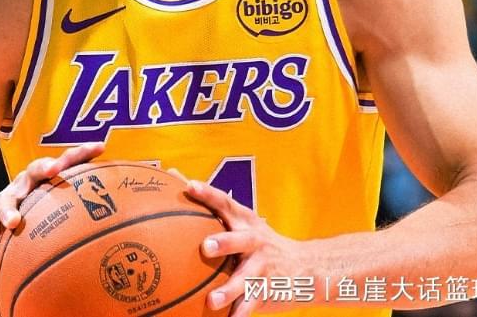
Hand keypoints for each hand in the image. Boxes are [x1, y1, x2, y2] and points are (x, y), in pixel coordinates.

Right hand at [0, 142, 104, 262]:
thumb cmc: (28, 214)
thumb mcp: (48, 208)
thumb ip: (76, 210)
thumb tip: (118, 218)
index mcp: (42, 180)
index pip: (65, 161)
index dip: (81, 153)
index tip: (100, 147)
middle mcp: (23, 185)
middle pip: (32, 171)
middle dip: (43, 168)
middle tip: (53, 170)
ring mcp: (2, 202)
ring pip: (5, 202)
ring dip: (8, 211)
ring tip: (13, 222)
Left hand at [186, 179, 298, 315]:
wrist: (305, 265)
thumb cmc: (256, 238)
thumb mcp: (240, 219)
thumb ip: (210, 203)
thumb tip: (172, 175)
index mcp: (244, 220)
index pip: (225, 202)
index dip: (208, 193)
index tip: (189, 186)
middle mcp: (255, 240)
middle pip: (240, 239)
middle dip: (225, 242)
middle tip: (205, 246)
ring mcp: (263, 266)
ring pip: (246, 278)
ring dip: (229, 289)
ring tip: (212, 301)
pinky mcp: (268, 290)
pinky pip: (252, 304)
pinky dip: (241, 313)